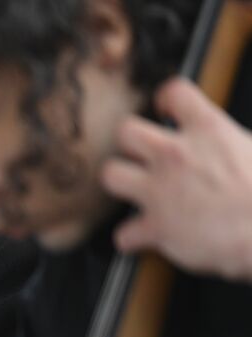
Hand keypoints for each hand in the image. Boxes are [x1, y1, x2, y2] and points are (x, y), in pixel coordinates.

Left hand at [102, 77, 251, 280]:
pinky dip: (130, 238)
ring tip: (133, 190)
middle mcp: (176, 155)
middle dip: (130, 143)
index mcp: (208, 130)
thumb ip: (228, 141)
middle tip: (142, 154)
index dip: (167, 99)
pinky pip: (124, 234)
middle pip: (126, 131)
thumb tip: (230, 145)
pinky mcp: (156, 226)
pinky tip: (141, 238)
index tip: (166, 108)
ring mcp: (160, 190)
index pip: (175, 92)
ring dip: (119, 182)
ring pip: (111, 174)